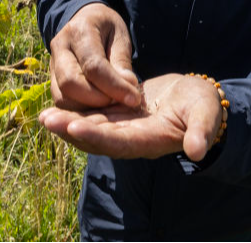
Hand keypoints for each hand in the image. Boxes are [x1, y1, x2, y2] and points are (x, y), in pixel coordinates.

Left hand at [40, 73, 222, 160]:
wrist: (197, 99)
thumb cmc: (204, 105)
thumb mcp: (207, 114)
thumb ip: (202, 131)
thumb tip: (197, 151)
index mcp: (150, 139)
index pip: (119, 142)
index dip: (96, 137)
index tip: (73, 129)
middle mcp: (132, 138)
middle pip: (97, 138)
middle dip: (71, 130)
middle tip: (46, 120)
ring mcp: (123, 128)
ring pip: (91, 128)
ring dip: (67, 123)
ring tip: (43, 117)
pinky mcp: (118, 116)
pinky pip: (93, 117)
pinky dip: (74, 114)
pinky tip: (55, 107)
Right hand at [49, 3, 141, 110]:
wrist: (84, 21)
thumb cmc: (106, 29)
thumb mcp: (120, 36)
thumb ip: (122, 61)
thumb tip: (127, 87)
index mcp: (79, 31)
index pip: (93, 65)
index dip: (114, 86)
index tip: (134, 98)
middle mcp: (59, 47)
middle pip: (70, 83)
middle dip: (98, 100)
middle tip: (121, 102)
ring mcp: (51, 65)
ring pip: (62, 97)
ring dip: (88, 109)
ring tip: (111, 105)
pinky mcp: (51, 80)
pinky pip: (62, 102)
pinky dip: (81, 111)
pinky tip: (100, 108)